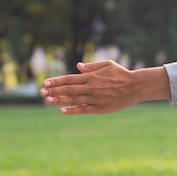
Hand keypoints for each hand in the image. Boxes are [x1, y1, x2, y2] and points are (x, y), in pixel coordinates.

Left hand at [40, 60, 169, 114]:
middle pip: (68, 89)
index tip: (45, 82)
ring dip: (59, 100)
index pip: (69, 79)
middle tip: (41, 92)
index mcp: (91, 76)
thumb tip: (78, 66)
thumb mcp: (107, 64)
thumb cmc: (121, 74)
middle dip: (53, 91)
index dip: (56, 81)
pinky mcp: (101, 108)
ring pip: (73, 100)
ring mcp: (95, 98)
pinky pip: (84, 110)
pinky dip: (73, 110)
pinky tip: (63, 111)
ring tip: (47, 100)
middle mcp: (91, 87)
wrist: (135, 86)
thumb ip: (91, 66)